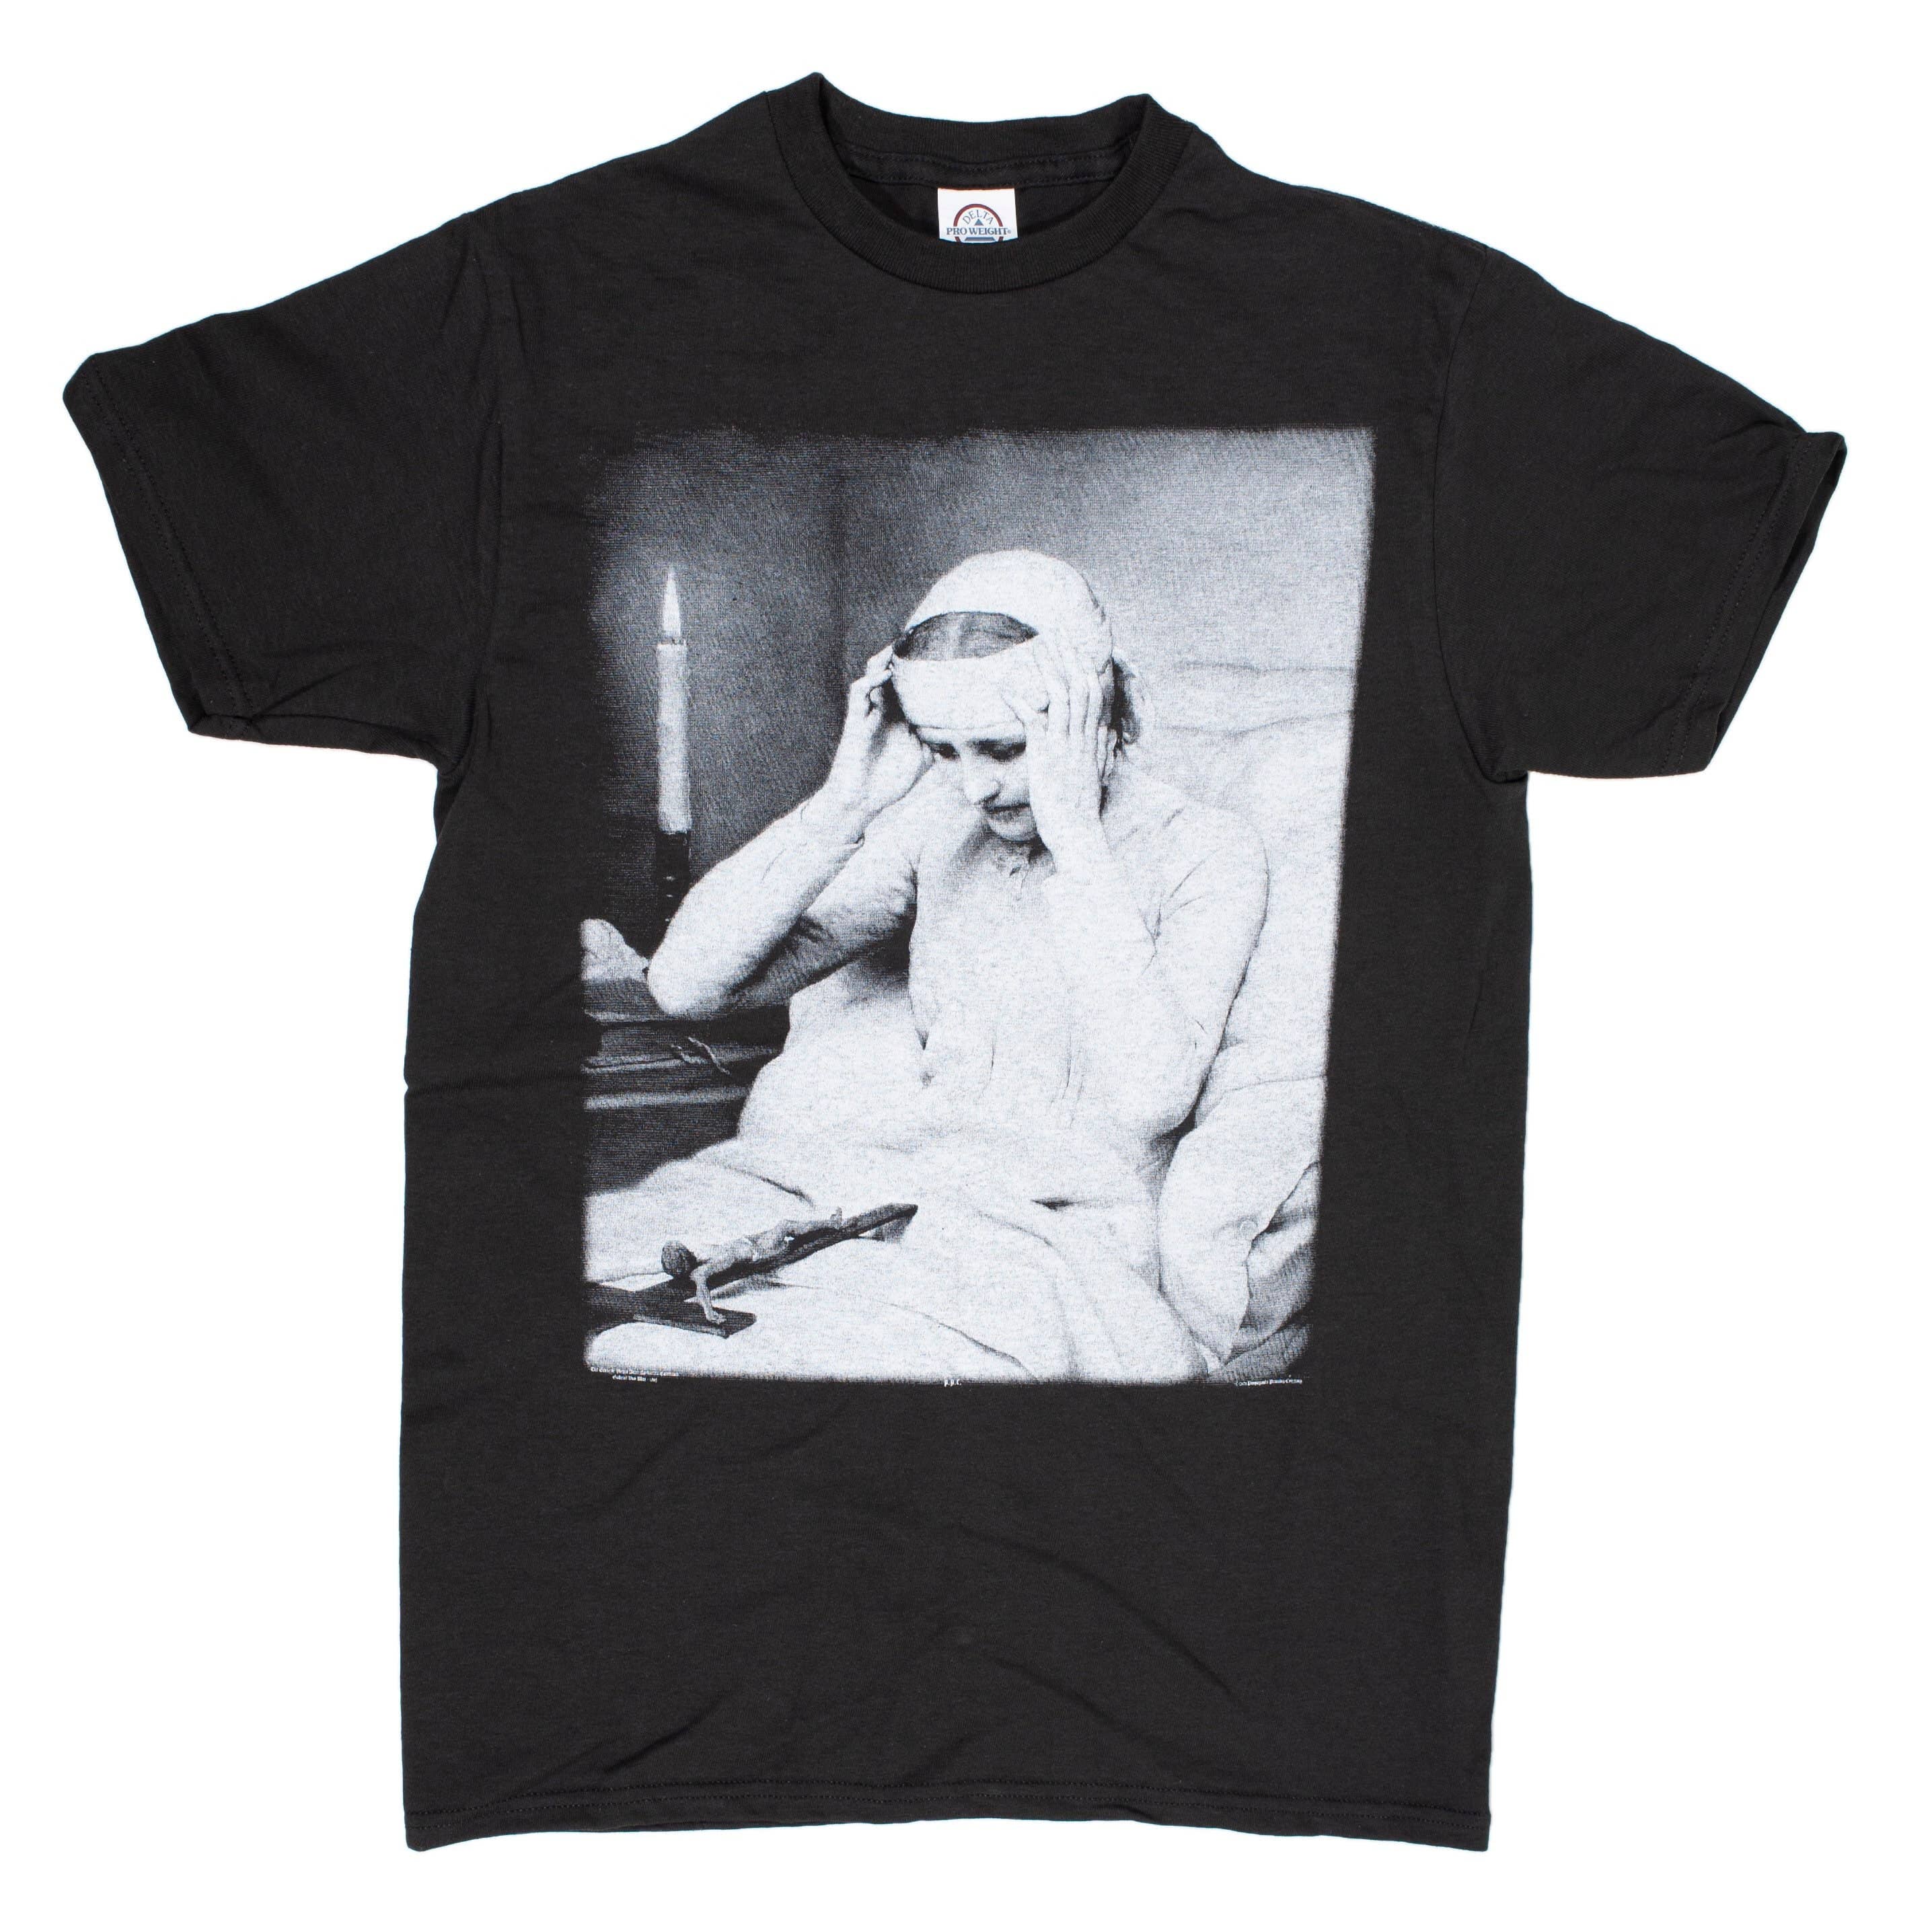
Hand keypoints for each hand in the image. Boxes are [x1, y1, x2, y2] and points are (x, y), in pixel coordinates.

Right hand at [815, 643, 929, 837]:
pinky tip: (884, 674)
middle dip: (901, 654)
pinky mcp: (856, 723)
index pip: (909, 684)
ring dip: (883, 660)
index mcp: (900, 716)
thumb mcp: (922, 760)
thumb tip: (965, 739)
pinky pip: (858, 694)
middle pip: (891, 673)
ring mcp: (869, 714)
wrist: (862, 800)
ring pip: (873, 676)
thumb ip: (939, 745)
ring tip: (897, 645)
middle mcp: (884, 710)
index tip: (937, 647)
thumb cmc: (889, 781)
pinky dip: (870, 681)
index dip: (919, 666)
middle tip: (918, 634)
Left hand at [1010, 635, 1110, 865]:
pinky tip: (1006, 689)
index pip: (1094, 694)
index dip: (1086, 666)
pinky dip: (1021, 703)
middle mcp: (1083, 738)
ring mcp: (1066, 746)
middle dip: (1070, 656)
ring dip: (1049, 669)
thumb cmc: (1081, 809)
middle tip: (1057, 632)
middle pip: (1080, 686)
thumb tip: (1107, 734)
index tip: (1077, 646)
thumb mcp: (1094, 774)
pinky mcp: (1047, 758)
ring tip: (1037, 647)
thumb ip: (1101, 751)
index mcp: (1093, 739)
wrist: (1077, 833)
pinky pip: (1035, 722)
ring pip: (1062, 697)